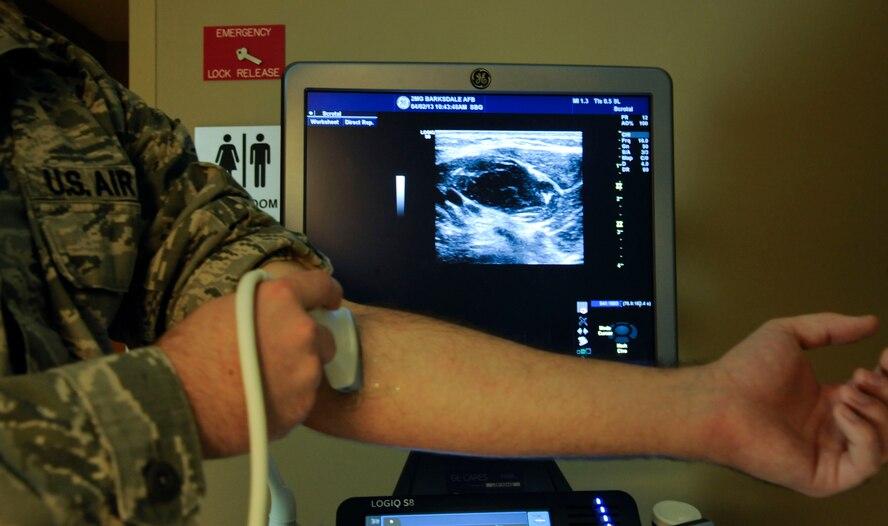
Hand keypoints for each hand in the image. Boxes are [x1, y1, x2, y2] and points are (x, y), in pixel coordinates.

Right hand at [157, 268, 342, 457]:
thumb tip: (272, 313)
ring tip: (260, 384)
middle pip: (324, 337)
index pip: (321, 286)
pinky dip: (286, 402)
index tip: (328, 301)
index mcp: (282, 300)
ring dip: (295, 375)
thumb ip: (261, 307)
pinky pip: (300, 401)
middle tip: (276, 356)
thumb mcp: (223, 308)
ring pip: (312, 372)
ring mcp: (305, 373)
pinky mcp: (300, 408)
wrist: (171, 401)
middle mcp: (302, 333)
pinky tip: (257, 403)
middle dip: (306, 345)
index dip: (326, 294)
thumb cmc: (187, 353)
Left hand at [706, 313, 886, 495]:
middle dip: (886, 393)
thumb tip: (869, 322)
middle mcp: (830, 428)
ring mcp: (828, 452)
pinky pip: (866, 464)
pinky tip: (842, 412)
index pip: (877, 394)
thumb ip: (830, 327)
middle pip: (886, 418)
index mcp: (826, 401)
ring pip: (885, 441)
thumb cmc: (740, 374)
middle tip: (864, 375)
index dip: (887, 377)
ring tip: (849, 391)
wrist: (718, 400)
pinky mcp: (823, 475)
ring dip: (878, 411)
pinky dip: (865, 435)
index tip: (886, 357)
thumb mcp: (789, 335)